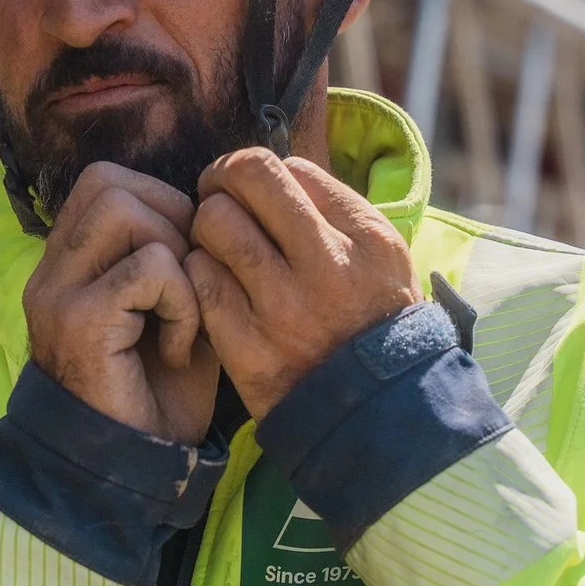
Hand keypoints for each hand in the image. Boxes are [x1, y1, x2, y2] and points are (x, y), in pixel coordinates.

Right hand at [23, 162, 219, 442]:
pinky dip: (180, 300)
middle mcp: (51, 272)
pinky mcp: (79, 322)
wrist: (132, 472)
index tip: (185, 262)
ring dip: (174, 257)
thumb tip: (211, 208)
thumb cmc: (158, 395)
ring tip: (180, 315)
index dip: (159, 202)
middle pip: (109, 183)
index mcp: (67, 264)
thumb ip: (177, 256)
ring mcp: (57, 294)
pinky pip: (148, 267)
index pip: (104, 181)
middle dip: (170, 220)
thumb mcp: (172, 310)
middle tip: (188, 283)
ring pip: (124, 212)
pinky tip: (176, 347)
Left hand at [184, 151, 418, 418]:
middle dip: (222, 181)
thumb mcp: (385, 262)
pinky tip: (215, 287)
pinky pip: (198, 279)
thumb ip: (339, 213)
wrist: (374, 417)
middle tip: (218, 197)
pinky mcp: (247, 346)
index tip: (257, 193)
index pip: (291, 168)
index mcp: (367, 239)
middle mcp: (327, 265)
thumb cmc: (373, 327)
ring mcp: (284, 307)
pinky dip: (198, 275)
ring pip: (212, 223)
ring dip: (207, 228)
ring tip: (218, 247)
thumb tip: (280, 171)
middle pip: (247, 177)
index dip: (264, 174)